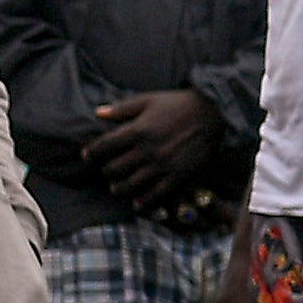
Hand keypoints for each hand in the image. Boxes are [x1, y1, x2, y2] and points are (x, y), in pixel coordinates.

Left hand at [87, 89, 223, 209]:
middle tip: (107, 170)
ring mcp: (163, 165)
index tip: (88, 156)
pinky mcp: (179, 176)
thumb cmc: (179, 104)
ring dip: (119, 188)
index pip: (103, 148)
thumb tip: (98, 113)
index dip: (91, 153)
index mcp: (137, 130)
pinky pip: (157, 195)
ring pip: (130, 185)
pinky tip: (137, 203)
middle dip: (106, 171)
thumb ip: (122, 109)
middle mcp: (147, 150)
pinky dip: (144, 202)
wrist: (215, 113)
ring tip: (118, 187)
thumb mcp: (148, 100)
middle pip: (113, 169)